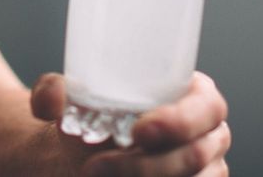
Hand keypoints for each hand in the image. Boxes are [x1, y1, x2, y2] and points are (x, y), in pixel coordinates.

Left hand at [32, 72, 230, 175]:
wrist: (86, 159)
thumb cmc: (94, 121)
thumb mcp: (71, 103)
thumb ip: (52, 93)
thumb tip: (51, 95)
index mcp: (196, 95)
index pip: (206, 107)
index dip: (179, 121)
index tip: (137, 132)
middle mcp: (211, 135)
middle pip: (197, 156)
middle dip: (145, 166)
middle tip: (95, 166)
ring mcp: (210, 171)